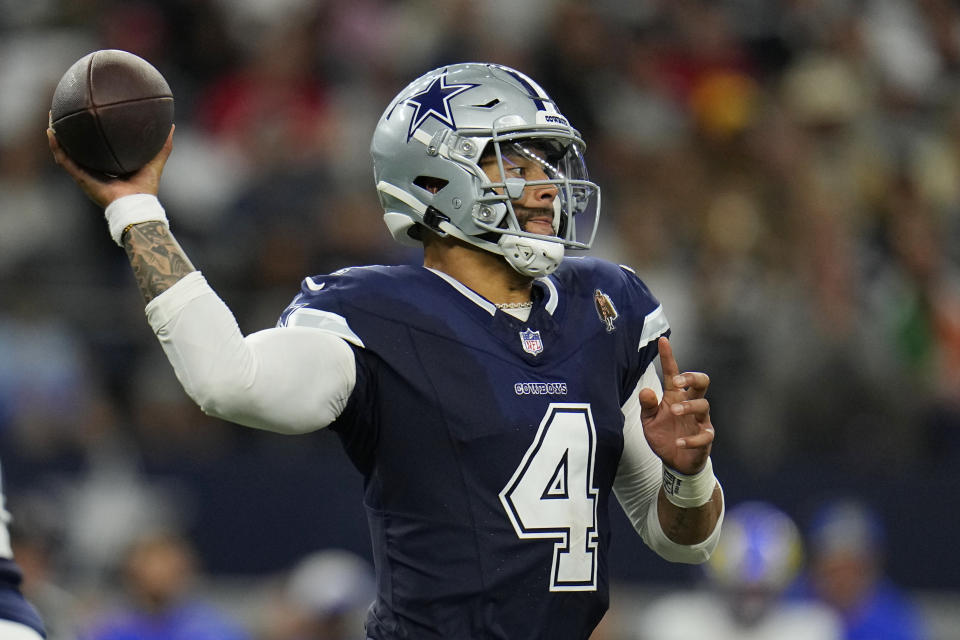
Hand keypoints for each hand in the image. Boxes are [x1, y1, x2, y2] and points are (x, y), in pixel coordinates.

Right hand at [47, 120, 173, 207]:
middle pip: (79, 149)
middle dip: (72, 133)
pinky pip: (64, 160)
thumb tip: (171, 125)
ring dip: (57, 136)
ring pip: (66, 153)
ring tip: (52, 119)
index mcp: (110, 168)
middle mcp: (95, 171)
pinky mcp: (80, 178)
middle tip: (67, 114)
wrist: (135, 206)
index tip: (91, 116)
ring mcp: (86, 175)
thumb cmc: (146, 189)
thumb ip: (163, 145)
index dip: (94, 134)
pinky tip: (51, 132)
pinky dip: (56, 146)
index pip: (99, 148)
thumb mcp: (155, 161)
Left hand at [639, 337, 714, 474]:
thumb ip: (647, 406)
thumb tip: (645, 391)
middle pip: (701, 382)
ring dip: (688, 406)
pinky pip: (704, 435)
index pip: (674, 373)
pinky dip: (691, 438)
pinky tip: (679, 441)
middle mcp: (690, 404)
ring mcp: (700, 421)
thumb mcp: (648, 420)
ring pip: (703, 405)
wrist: (675, 461)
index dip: (669, 357)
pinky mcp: (705, 438)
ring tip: (673, 412)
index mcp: (675, 396)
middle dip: (692, 377)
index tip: (662, 341)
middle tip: (678, 382)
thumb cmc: (663, 435)